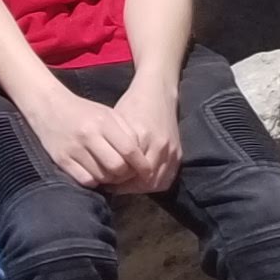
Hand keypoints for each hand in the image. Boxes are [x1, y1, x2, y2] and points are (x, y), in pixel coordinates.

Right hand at [20, 83, 133, 189]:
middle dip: (125, 174)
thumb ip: (125, 132)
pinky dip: (94, 180)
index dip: (141, 164)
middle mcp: (88, 136)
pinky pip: (85, 180)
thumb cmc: (84, 111)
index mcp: (103, 122)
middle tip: (126, 173)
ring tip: (111, 173)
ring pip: (102, 176)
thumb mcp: (108, 114)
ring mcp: (73, 149)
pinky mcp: (62, 159)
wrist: (49, 106)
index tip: (147, 171)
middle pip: (117, 167)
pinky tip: (94, 173)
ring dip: (110, 179)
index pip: (129, 149)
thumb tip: (141, 156)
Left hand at [108, 77, 183, 194]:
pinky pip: (169, 178)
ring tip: (128, 186)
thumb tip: (100, 170)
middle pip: (145, 181)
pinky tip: (143, 182)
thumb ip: (112, 146)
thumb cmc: (133, 104)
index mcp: (141, 136)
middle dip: (129, 187)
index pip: (129, 171)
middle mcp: (159, 145)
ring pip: (158, 182)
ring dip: (142, 188)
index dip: (118, 182)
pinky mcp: (179, 152)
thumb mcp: (117, 122)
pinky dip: (156, 184)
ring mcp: (171, 150)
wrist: (158, 91)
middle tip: (115, 187)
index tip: (106, 183)